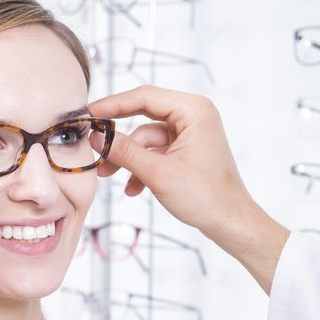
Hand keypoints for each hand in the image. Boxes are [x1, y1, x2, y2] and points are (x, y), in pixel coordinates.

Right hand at [88, 86, 288, 293]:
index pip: (145, 97)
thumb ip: (124, 151)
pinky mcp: (186, 150)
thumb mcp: (158, 173)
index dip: (113, 105)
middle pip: (143, 116)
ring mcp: (190, 134)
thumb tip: (96, 136)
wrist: (230, 223)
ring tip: (109, 175)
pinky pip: (155, 152)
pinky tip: (133, 188)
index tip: (89, 114)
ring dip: (128, 157)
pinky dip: (142, 167)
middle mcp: (193, 116)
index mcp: (194, 111)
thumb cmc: (207, 197)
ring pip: (146, 138)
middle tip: (94, 146)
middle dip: (119, 138)